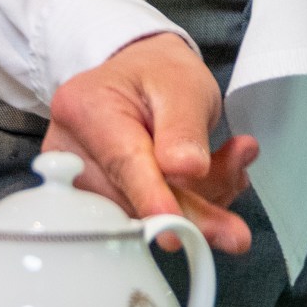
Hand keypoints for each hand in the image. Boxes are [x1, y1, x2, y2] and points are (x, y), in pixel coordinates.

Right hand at [44, 34, 257, 254]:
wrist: (145, 77)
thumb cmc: (160, 75)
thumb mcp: (183, 85)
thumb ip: (185, 127)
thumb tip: (186, 170)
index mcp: (84, 108)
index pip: (122, 163)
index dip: (152, 198)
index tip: (176, 231)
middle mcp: (68, 152)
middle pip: (133, 200)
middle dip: (192, 208)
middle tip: (238, 227)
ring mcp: (78, 183)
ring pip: (143, 217)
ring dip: (196, 208)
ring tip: (232, 170)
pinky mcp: (96, 204)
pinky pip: (145, 220)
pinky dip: (187, 210)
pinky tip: (214, 184)